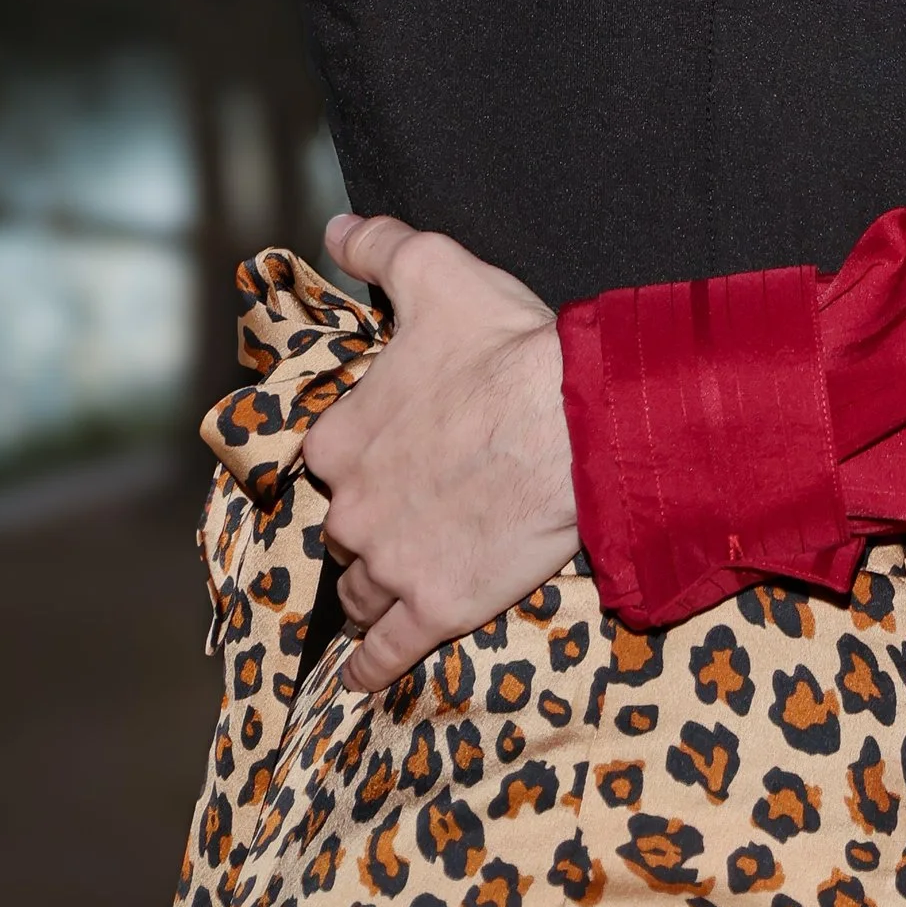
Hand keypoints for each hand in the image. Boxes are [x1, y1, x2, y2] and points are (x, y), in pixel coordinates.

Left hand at [302, 214, 578, 692]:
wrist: (575, 423)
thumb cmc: (506, 347)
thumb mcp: (436, 274)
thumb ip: (378, 248)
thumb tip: (335, 228)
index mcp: (341, 437)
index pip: (330, 460)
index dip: (363, 458)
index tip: (395, 455)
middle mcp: (350, 507)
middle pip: (346, 528)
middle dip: (372, 523)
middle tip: (416, 512)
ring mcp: (390, 564)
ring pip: (361, 590)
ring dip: (374, 588)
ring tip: (397, 586)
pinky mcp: (432, 610)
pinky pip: (383, 655)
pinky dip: (369, 668)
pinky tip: (361, 678)